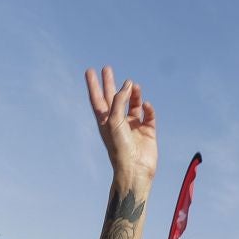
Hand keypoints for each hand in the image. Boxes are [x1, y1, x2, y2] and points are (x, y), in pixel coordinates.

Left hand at [85, 67, 157, 184]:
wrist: (134, 169)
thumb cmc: (119, 147)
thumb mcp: (114, 120)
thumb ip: (119, 100)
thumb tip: (129, 84)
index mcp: (105, 121)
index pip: (97, 99)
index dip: (93, 85)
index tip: (89, 71)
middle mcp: (118, 122)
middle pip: (113, 98)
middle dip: (110, 84)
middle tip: (107, 69)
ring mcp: (133, 126)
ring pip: (133, 104)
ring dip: (133, 94)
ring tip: (134, 85)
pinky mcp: (148, 132)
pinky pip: (149, 115)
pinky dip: (148, 108)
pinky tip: (146, 105)